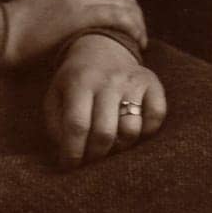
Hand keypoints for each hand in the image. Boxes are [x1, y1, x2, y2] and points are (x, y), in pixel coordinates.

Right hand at [3, 0, 146, 65]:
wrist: (2, 31)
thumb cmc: (16, 21)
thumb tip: (68, 3)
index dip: (123, 0)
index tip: (127, 17)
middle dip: (134, 9)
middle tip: (138, 29)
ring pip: (123, 3)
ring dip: (137, 20)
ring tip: (140, 38)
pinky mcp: (82, 13)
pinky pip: (118, 16)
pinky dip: (132, 27)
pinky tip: (137, 40)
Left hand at [44, 34, 165, 168]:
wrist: (102, 47)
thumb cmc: (76, 81)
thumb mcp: (56, 96)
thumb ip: (55, 126)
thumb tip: (66, 153)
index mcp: (80, 82)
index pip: (77, 125)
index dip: (72, 152)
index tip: (69, 165)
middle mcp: (108, 80)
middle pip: (105, 132)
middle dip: (96, 155)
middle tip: (90, 159)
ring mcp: (132, 81)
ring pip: (131, 130)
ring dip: (120, 146)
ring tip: (110, 142)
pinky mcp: (153, 83)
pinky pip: (156, 117)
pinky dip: (146, 131)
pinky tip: (132, 127)